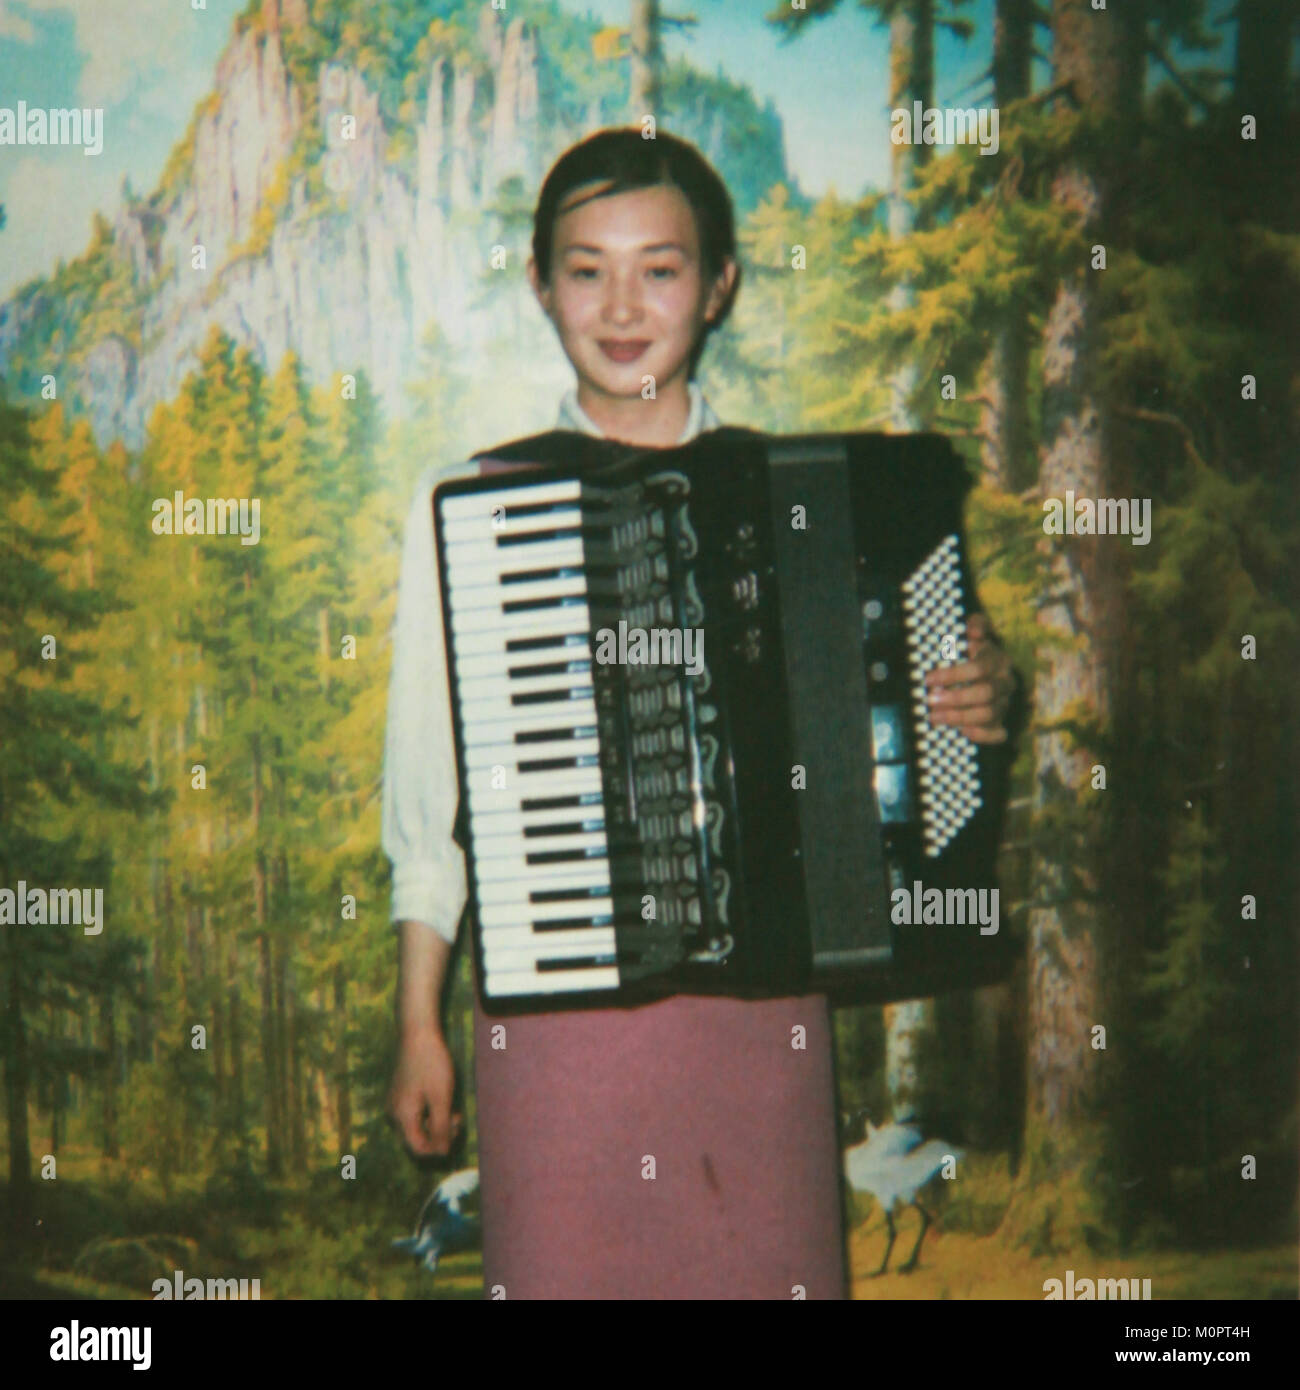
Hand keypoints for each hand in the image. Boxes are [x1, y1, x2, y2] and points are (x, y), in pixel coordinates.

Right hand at [387, 1028, 462, 1157]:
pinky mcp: (400, 1093)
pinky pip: (414, 1113)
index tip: (456, 1132)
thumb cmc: (431, 1064)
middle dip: (439, 1134)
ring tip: (453, 1109)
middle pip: (416, 1138)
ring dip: (436, 1122)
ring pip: (416, 1125)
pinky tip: (442, 1099)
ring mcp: (395, 1102)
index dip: (438, 1147)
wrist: (417, 1033)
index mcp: (402, 1117)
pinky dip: (429, 1112)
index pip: (418, 1148)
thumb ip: (441, 1128)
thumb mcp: (441, 1098)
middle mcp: (394, 1113)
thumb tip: (442, 1153)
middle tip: (458, 1118)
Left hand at [925, 614, 1014, 744]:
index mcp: (999, 660)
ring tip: (934, 716)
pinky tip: (963, 732)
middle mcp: (1006, 683)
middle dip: (956, 698)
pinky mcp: (1001, 722)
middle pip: (986, 694)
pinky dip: (982, 735)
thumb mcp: (973, 632)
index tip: (929, 679)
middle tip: (930, 700)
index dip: (953, 675)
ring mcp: (1005, 703)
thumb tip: (974, 631)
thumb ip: (976, 625)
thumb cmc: (972, 650)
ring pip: (990, 714)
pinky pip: (998, 734)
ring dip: (960, 717)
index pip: (980, 669)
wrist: (982, 669)